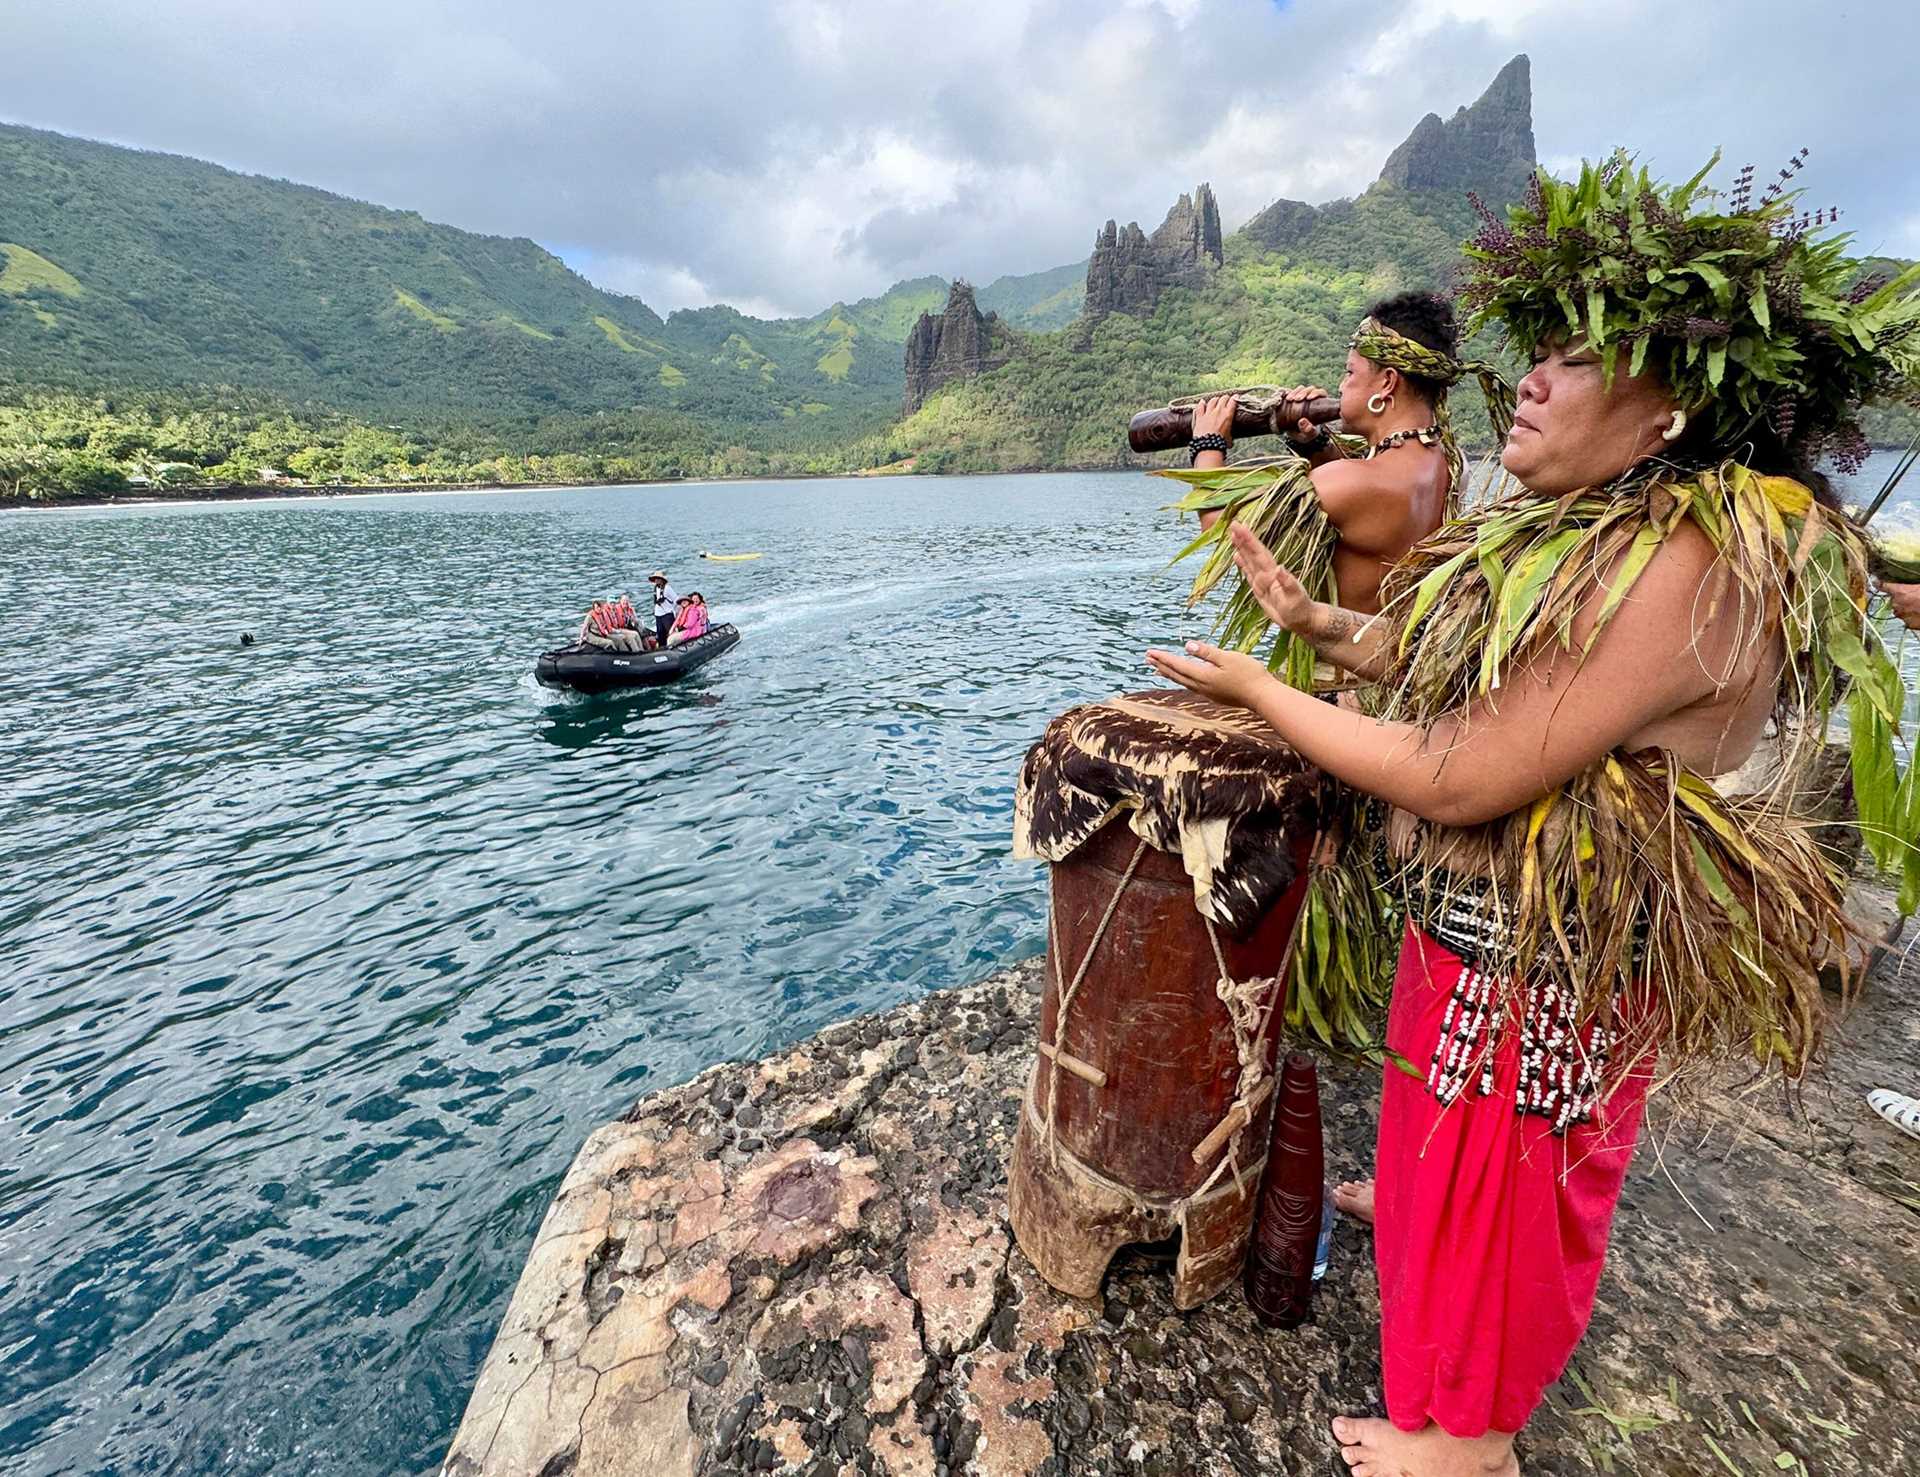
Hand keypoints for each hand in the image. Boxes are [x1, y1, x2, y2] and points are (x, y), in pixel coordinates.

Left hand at [1145, 640, 1274, 709]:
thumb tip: (1186, 646)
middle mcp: (1202, 687)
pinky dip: (1182, 680)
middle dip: (1161, 666)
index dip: (1163, 658)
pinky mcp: (1216, 696)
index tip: (1150, 652)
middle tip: (1147, 659)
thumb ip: (1207, 652)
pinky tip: (1184, 679)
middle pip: (1177, 675)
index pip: (1178, 665)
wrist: (1263, 697)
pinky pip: (1192, 686)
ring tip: (1159, 670)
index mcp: (1204, 676)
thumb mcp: (1228, 658)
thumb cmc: (1249, 674)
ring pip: (1183, 682)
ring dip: (1170, 674)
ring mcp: (1209, 693)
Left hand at [1190, 393, 1238, 443]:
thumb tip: (1230, 442)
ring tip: (1216, 400)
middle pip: (1223, 399)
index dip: (1235, 398)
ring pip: (1212, 401)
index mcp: (1228, 414)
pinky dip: (1201, 404)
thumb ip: (1229, 435)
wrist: (1208, 445)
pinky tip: (1202, 402)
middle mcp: (1218, 411)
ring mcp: (1208, 413)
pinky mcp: (1199, 417)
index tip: (1236, 396)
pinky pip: (1200, 407)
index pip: (1233, 401)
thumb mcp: (1229, 438)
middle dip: (1225, 398)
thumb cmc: (1220, 442)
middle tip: (1226, 399)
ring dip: (1215, 400)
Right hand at [1230, 522, 1317, 633]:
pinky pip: (1249, 573)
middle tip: (1234, 524)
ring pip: (1250, 560)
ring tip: (1233, 535)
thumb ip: (1288, 583)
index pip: (1259, 554)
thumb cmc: (1299, 610)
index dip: (1249, 540)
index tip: (1240, 527)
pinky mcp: (1261, 589)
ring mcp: (1264, 580)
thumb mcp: (1294, 598)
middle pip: (1253, 553)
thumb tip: (1280, 568)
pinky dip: (1243, 563)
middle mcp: (1267, 574)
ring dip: (1242, 548)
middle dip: (1244, 539)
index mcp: (1273, 574)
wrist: (1302, 619)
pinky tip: (1237, 556)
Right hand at [1279, 384, 1328, 442]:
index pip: (1321, 393)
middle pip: (1310, 389)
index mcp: (1320, 404)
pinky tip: (1284, 398)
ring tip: (1289, 399)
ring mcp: (1302, 397)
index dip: (1316, 393)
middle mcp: (1312, 399)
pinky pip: (1290, 392)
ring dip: (1295, 392)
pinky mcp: (1292, 398)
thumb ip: (1308, 430)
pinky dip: (1287, 393)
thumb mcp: (1308, 435)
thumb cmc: (1306, 434)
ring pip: (1301, 389)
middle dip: (1303, 392)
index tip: (1309, 398)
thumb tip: (1302, 421)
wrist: (1295, 435)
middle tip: (1297, 399)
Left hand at [1885, 580, 1919, 631]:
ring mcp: (1902, 616)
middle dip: (1901, 598)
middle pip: (1893, 600)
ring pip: (1899, 610)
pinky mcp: (1908, 625)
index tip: (1876, 582)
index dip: (1880, 583)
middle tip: (1912, 596)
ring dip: (1906, 608)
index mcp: (1900, 592)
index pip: (1883, 586)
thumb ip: (1913, 584)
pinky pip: (1907, 619)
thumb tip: (1912, 584)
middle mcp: (1897, 604)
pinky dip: (1911, 617)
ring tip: (1918, 605)